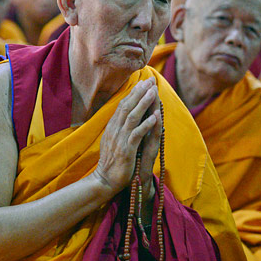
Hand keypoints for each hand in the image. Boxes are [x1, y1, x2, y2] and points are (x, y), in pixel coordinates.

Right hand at [95, 77, 161, 198]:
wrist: (105, 180)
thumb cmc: (111, 161)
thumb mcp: (113, 139)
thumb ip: (119, 127)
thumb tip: (125, 114)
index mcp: (112, 126)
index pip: (123, 105)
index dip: (134, 92)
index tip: (144, 81)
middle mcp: (115, 130)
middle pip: (127, 106)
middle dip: (140, 92)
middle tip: (150, 80)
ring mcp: (120, 139)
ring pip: (132, 117)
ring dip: (143, 104)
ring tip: (154, 92)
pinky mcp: (126, 150)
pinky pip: (137, 135)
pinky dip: (146, 125)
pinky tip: (155, 117)